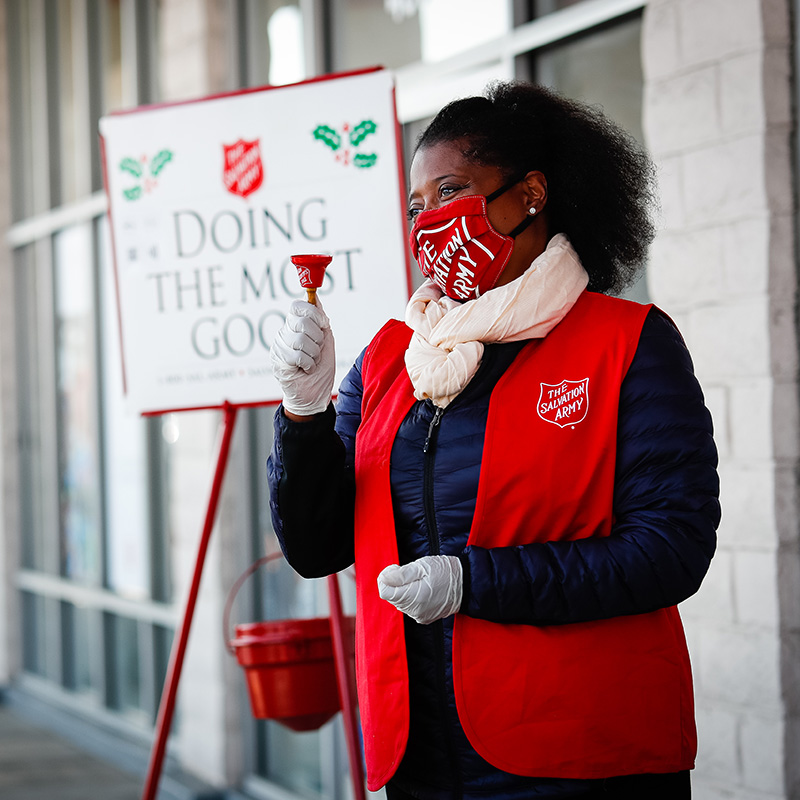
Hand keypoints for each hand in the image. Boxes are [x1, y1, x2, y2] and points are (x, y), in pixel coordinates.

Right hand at [270, 300, 334, 415]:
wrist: (315, 395)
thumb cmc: (321, 369)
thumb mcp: (326, 341)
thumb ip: (321, 321)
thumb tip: (315, 298)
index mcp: (295, 326)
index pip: (298, 307)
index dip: (314, 314)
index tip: (323, 325)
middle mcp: (284, 333)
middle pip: (301, 321)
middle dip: (317, 338)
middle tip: (317, 350)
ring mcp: (278, 346)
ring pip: (300, 339)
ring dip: (314, 354)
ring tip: (311, 362)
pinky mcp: (277, 361)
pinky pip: (296, 355)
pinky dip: (308, 364)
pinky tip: (306, 370)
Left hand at [377, 555, 462, 624]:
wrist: (466, 584)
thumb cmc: (446, 571)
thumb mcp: (423, 566)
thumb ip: (401, 574)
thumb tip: (384, 578)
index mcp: (415, 597)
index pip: (385, 592)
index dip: (385, 578)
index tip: (394, 569)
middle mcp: (416, 611)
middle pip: (392, 597)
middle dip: (393, 583)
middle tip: (406, 570)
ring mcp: (420, 616)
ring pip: (400, 602)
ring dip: (401, 589)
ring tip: (415, 578)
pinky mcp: (424, 617)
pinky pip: (409, 607)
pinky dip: (409, 596)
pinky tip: (420, 587)